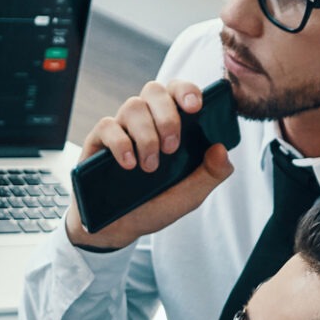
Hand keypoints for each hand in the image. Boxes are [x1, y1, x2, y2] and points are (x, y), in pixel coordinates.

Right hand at [66, 78, 234, 250]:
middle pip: (154, 90)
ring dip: (146, 135)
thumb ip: (211, 174)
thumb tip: (221, 149)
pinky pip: (107, 126)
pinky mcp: (98, 142)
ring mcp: (121, 129)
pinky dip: (121, 144)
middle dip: (167, 116)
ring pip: (132, 106)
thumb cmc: (155, 206)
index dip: (186, 90)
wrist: (120, 229)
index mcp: (170, 125)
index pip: (177, 91)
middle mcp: (145, 121)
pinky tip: (129, 165)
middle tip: (172, 148)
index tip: (195, 107)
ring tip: (150, 166)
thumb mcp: (189, 196)